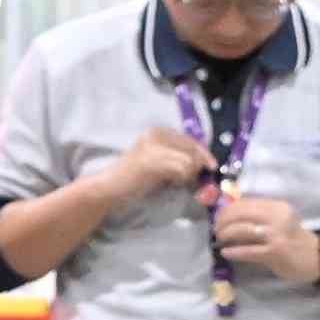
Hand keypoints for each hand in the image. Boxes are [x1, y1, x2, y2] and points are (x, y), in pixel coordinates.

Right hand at [85, 128, 212, 210]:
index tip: (210, 167)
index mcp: (157, 132)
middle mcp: (155, 134)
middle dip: (198, 165)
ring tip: (177, 181)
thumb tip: (204, 163)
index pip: (190, 140)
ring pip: (189, 160)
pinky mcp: (153, 161)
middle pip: (193, 148)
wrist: (109, 188)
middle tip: (192, 179)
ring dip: (190, 174)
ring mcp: (153, 147)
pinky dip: (182, 178)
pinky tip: (172, 183)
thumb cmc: (134, 178)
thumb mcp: (158, 160)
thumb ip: (177, 156)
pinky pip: (181, 169)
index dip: (204, 154)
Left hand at [208, 186, 315, 274]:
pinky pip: (248, 251)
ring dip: (226, 235)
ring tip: (220, 240)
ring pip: (241, 230)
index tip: (218, 218)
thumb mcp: (278, 219)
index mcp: (276, 206)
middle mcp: (277, 217)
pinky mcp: (275, 252)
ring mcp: (276, 234)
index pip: (244, 203)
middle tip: (216, 230)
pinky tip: (226, 252)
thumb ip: (258, 215)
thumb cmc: (292, 238)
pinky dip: (234, 251)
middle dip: (223, 222)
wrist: (317, 257)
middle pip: (239, 214)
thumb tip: (228, 214)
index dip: (226, 210)